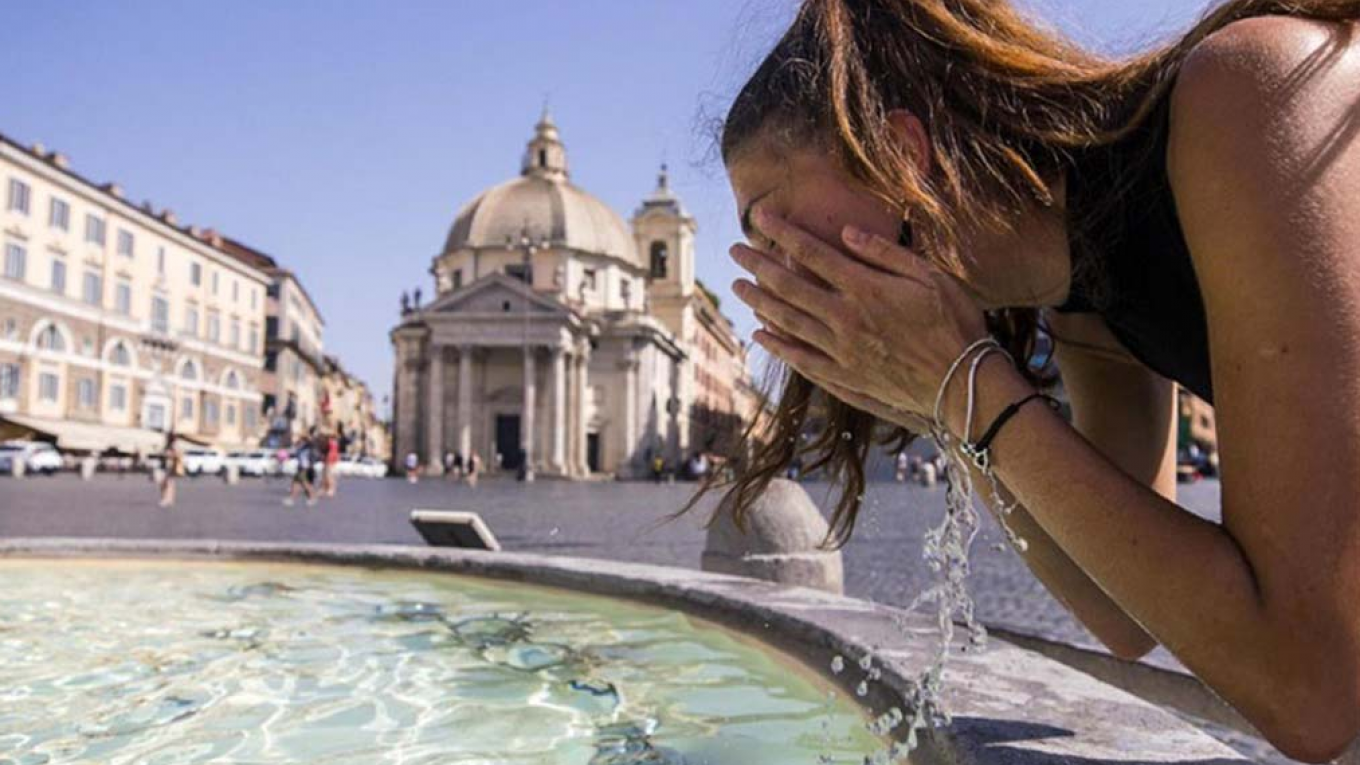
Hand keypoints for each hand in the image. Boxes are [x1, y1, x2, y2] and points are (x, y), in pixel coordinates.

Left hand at [731, 210, 991, 428]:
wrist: (962, 384)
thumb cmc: (954, 324)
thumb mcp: (931, 277)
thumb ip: (886, 253)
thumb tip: (846, 231)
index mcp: (866, 288)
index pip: (812, 253)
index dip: (782, 233)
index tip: (760, 216)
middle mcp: (846, 318)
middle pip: (789, 286)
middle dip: (758, 266)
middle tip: (734, 251)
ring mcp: (841, 350)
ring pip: (788, 322)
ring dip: (759, 302)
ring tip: (738, 287)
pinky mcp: (844, 377)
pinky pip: (801, 359)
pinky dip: (777, 346)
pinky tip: (760, 334)